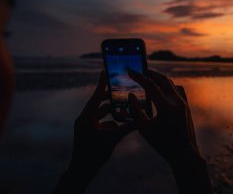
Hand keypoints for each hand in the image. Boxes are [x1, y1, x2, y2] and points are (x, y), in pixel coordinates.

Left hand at [54, 71, 136, 193]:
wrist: (82, 170)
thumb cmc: (95, 155)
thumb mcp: (113, 139)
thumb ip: (127, 127)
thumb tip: (141, 119)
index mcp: (86, 117)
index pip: (95, 97)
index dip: (101, 84)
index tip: (105, 71)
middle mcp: (84, 119)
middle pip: (99, 104)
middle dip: (111, 99)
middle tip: (122, 91)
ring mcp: (85, 125)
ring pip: (100, 113)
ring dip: (112, 112)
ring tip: (124, 109)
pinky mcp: (88, 130)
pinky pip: (100, 121)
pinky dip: (110, 121)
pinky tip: (120, 123)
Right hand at [128, 69, 198, 165]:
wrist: (184, 152)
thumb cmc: (161, 143)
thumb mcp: (144, 128)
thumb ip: (135, 110)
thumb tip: (130, 94)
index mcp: (166, 107)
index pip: (150, 85)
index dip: (138, 76)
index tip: (129, 70)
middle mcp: (177, 101)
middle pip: (162, 79)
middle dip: (150, 73)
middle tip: (139, 70)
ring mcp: (183, 102)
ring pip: (170, 83)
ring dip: (159, 78)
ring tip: (148, 77)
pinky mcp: (186, 105)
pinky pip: (177, 89)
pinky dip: (168, 85)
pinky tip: (162, 87)